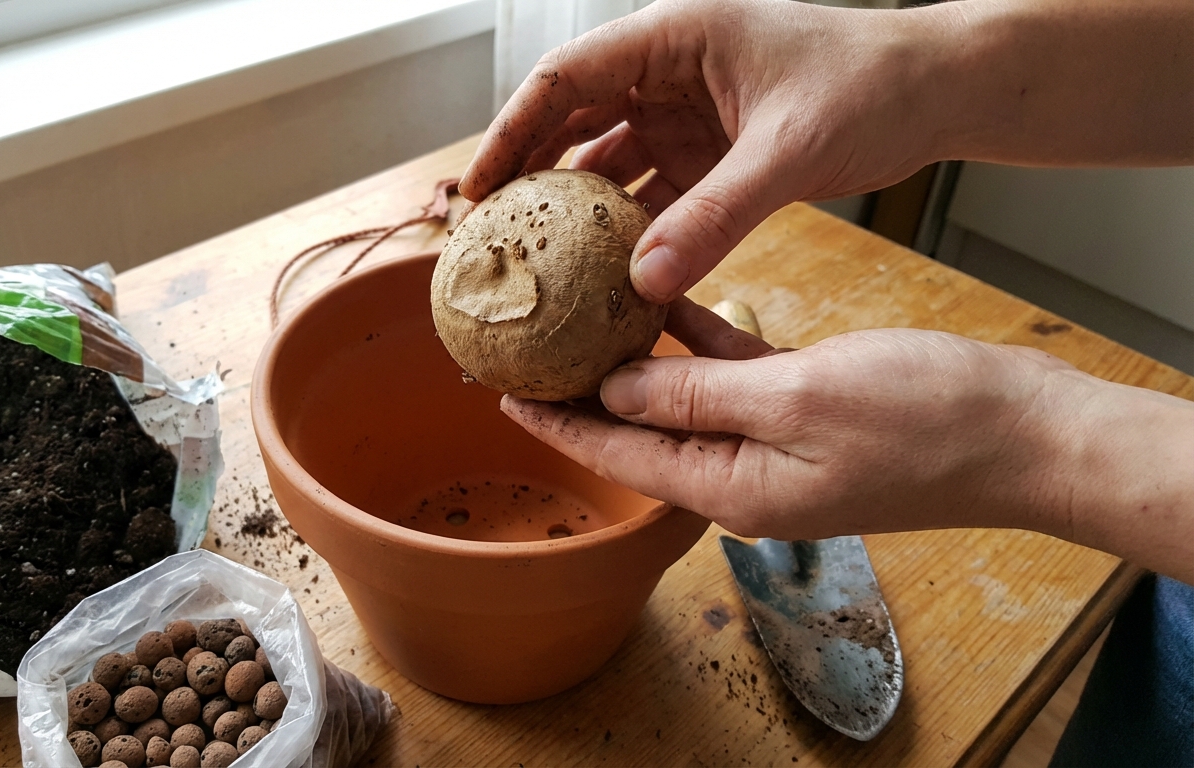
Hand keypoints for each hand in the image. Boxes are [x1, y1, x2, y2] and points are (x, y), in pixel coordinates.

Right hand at [463, 0, 1193, 304]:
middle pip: (572, 123)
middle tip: (490, 239)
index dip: (511, 132)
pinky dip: (630, 235)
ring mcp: (688, 115)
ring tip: (534, 268)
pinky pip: (654, 197)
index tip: (476, 189)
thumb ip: (717, 216)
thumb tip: (643, 283)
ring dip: (576, 214)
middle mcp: (669, 73)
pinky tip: (606, 278)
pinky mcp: (712, 156)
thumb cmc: (873, 82)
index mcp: (674, 37)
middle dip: (529, 178)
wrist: (940, 91)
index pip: (565, 78)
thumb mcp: (789, 149)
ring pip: (609, 165)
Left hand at [501, 302, 1193, 584]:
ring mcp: (779, 445)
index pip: (620, 455)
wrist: (1025, 433)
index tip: (503, 392)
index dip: (560, 422)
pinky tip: (670, 304)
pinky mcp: (809, 412)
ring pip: (686, 398)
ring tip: (583, 317)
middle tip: (533, 347)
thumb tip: (616, 386)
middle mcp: (745, 475)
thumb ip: (695, 395)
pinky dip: (702, 343)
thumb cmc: (923, 421)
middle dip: (588, 391)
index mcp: (732, 488)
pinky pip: (735, 377)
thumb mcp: (793, 397)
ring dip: (640, 360)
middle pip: (644, 430)